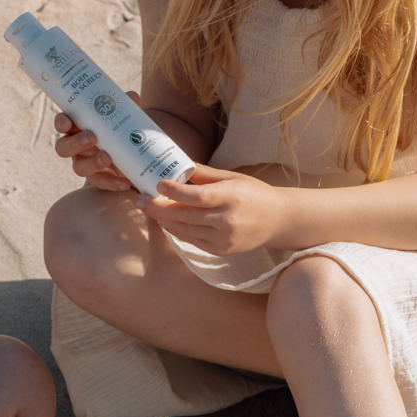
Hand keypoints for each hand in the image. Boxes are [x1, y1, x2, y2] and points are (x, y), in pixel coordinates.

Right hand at [53, 92, 141, 191]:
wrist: (134, 150)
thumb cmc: (119, 127)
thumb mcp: (122, 115)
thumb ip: (125, 106)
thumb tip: (132, 97)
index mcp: (77, 128)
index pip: (62, 123)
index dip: (61, 123)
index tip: (66, 122)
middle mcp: (76, 147)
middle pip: (63, 148)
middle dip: (75, 143)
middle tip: (92, 137)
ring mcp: (85, 163)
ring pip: (79, 168)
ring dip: (92, 163)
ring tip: (107, 158)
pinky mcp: (98, 178)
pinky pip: (101, 182)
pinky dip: (112, 183)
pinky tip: (124, 182)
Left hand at [136, 165, 286, 255]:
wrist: (277, 219)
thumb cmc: (252, 193)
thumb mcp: (232, 178)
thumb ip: (204, 174)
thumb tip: (177, 166)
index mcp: (232, 197)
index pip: (197, 196)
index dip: (175, 192)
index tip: (157, 185)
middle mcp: (228, 220)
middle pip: (185, 215)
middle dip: (158, 207)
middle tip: (140, 200)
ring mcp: (225, 238)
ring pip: (185, 230)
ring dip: (164, 220)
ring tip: (149, 209)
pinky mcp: (222, 251)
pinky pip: (193, 240)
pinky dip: (177, 231)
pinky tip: (167, 221)